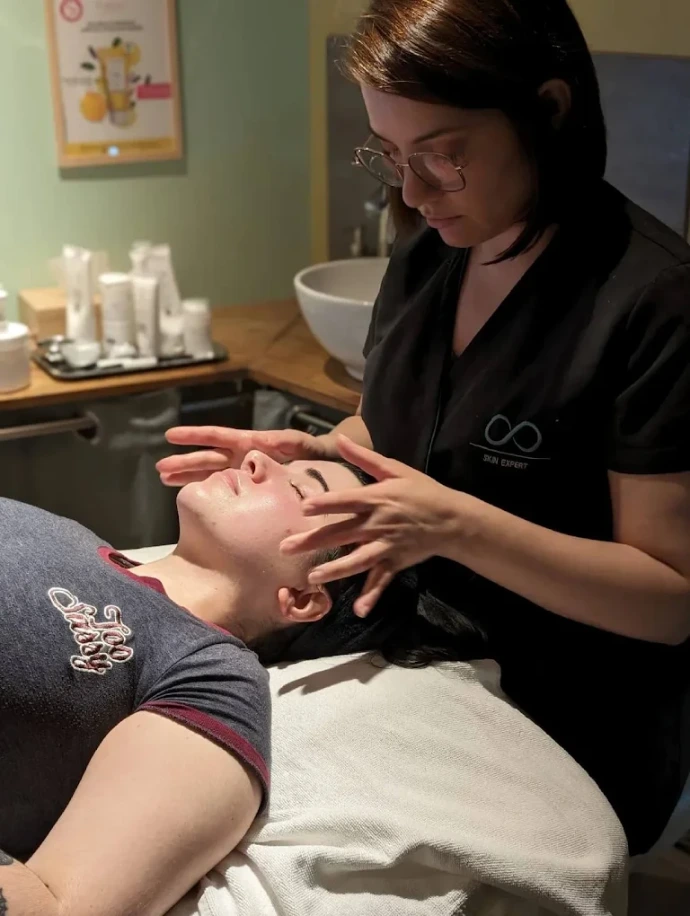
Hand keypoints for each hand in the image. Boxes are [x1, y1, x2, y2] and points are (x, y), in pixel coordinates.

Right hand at [156, 426, 331, 486]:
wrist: (329, 466)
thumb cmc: (319, 452)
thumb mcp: (307, 446)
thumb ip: (293, 442)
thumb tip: (272, 438)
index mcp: (253, 443)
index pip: (219, 437)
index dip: (196, 436)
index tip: (171, 435)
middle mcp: (243, 457)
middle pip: (209, 458)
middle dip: (185, 462)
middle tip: (160, 468)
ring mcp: (244, 472)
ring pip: (211, 474)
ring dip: (189, 476)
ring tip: (165, 479)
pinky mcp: (250, 487)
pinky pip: (225, 489)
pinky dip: (208, 491)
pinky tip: (191, 495)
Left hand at [280, 436, 461, 616]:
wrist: (451, 519)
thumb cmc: (422, 491)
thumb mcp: (395, 469)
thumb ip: (365, 457)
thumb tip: (341, 439)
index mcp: (377, 498)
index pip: (347, 501)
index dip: (326, 504)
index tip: (304, 508)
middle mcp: (378, 523)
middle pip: (341, 532)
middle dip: (313, 541)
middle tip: (287, 548)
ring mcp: (386, 546)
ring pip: (357, 560)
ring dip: (336, 570)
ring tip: (313, 577)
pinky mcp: (395, 562)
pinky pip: (381, 581)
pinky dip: (372, 595)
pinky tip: (359, 610)